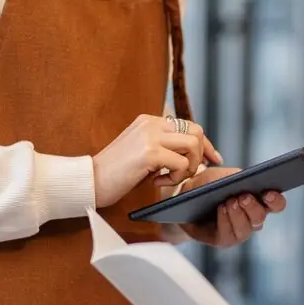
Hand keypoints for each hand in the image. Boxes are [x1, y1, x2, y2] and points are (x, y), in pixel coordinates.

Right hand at [91, 115, 221, 207]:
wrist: (90, 181)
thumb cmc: (116, 173)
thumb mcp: (143, 153)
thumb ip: (165, 148)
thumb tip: (195, 156)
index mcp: (150, 121)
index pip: (189, 125)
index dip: (205, 144)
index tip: (213, 158)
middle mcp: (151, 123)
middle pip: (196, 131)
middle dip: (201, 155)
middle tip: (189, 173)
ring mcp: (150, 136)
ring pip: (193, 144)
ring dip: (189, 167)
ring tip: (171, 178)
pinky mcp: (149, 152)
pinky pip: (181, 163)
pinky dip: (176, 177)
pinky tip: (158, 183)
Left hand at [176, 168, 286, 247]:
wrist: (184, 197)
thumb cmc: (208, 184)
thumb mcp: (222, 175)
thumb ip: (236, 177)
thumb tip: (245, 180)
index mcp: (259, 201)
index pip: (276, 204)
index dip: (276, 200)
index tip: (268, 193)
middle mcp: (252, 219)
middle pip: (260, 217)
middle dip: (253, 207)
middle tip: (244, 196)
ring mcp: (239, 231)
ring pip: (246, 228)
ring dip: (238, 214)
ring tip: (229, 202)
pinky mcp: (224, 240)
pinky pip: (229, 234)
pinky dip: (225, 221)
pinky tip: (221, 209)